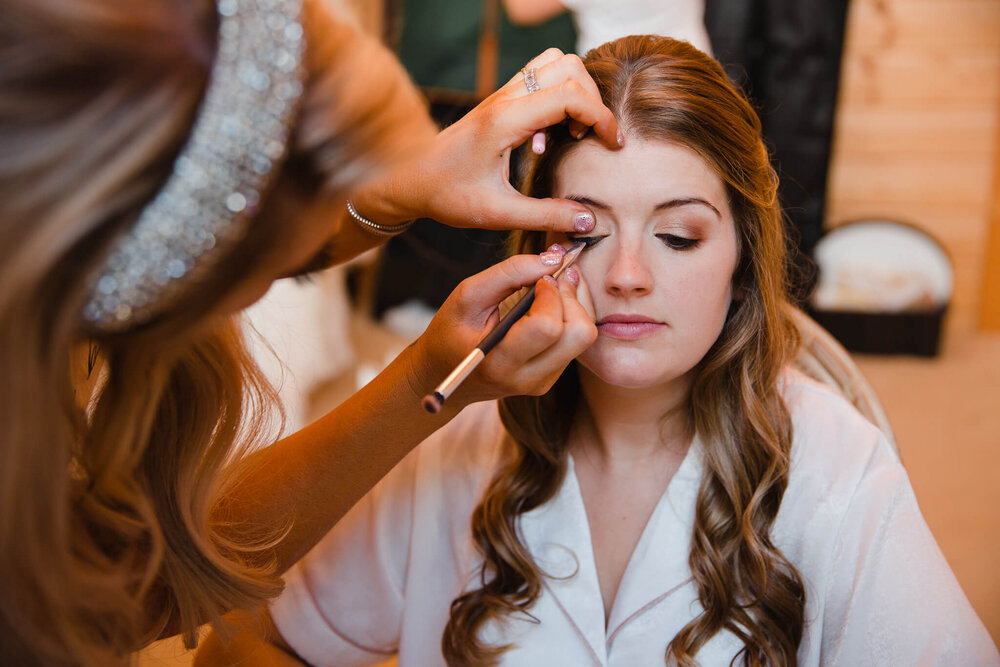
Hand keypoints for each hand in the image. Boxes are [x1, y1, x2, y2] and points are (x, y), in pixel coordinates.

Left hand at [351, 49, 621, 233]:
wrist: (409, 179)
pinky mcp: (499, 98)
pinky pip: (541, 74)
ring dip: (576, 91)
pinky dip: (559, 92)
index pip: (570, 96)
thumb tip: (589, 221)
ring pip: (555, 62)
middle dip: (592, 101)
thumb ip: (545, 216)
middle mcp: (504, 98)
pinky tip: (550, 132)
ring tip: (572, 132)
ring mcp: (501, 93)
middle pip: (569, 68)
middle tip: (590, 141)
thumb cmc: (447, 195)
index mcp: (505, 121)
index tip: (612, 146)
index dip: (601, 118)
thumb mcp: (497, 214)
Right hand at [407, 246, 595, 410]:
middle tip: (552, 278)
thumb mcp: (467, 295)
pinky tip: (547, 307)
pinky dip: (570, 317)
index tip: (539, 277)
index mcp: (499, 363)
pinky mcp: (551, 378)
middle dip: (572, 297)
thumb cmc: (451, 331)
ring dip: (574, 304)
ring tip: (550, 288)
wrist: (443, 374)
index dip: (552, 293)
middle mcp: (527, 378)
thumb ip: (508, 274)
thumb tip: (553, 258)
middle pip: (580, 334)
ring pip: (585, 337)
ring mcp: (543, 382)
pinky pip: (578, 343)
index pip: (548, 328)